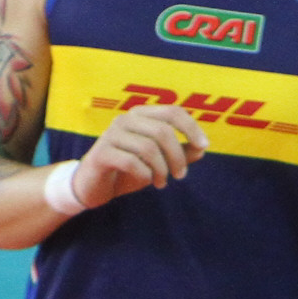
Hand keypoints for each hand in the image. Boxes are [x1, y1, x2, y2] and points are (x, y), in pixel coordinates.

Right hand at [73, 104, 207, 206]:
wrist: (93, 186)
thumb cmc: (127, 170)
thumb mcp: (158, 161)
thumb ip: (179, 153)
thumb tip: (202, 148)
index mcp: (141, 115)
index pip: (172, 112)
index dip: (191, 128)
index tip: (204, 146)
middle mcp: (125, 120)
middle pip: (163, 131)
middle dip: (177, 156)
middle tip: (180, 175)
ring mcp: (111, 135)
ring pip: (149, 148)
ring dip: (161, 170)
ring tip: (161, 182)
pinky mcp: (101, 154)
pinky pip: (132, 162)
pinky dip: (145, 175)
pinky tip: (146, 181)